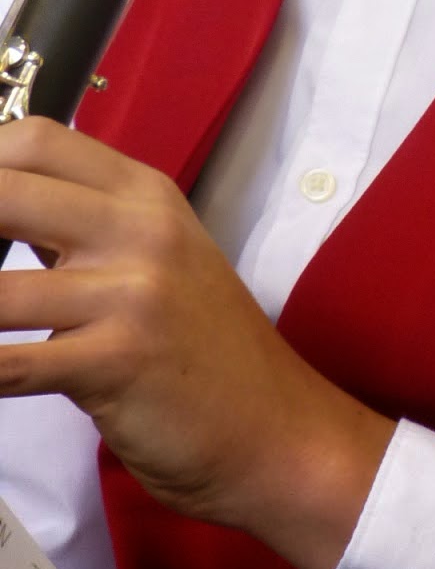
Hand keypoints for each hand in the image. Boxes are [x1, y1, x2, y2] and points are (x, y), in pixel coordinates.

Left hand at [0, 118, 392, 568]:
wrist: (273, 427)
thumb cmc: (205, 349)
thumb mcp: (158, 260)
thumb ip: (86, 229)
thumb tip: (2, 209)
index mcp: (145, 196)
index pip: (39, 141)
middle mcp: (140, 229)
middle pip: (7, 191)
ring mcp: (132, 293)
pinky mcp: (117, 361)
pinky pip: (12, 365)